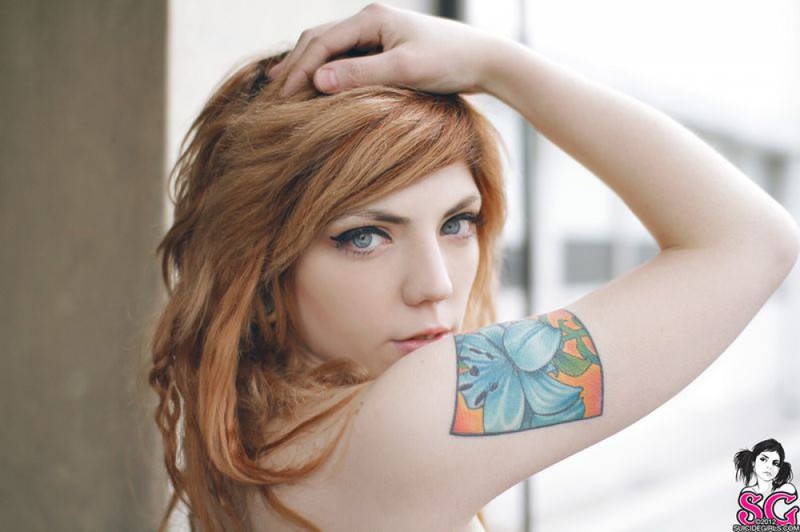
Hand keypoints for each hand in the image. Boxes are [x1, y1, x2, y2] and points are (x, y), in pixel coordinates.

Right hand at [269, 3, 500, 96]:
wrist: (484, 60)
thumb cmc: (448, 63)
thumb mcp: (404, 71)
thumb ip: (360, 75)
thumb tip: (317, 80)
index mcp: (370, 18)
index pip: (320, 43)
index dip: (299, 70)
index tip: (283, 98)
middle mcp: (369, 20)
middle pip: (318, 40)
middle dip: (295, 66)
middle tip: (274, 95)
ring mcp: (376, 33)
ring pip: (330, 48)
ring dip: (308, 68)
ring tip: (286, 91)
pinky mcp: (384, 47)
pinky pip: (345, 58)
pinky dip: (327, 72)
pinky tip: (319, 89)